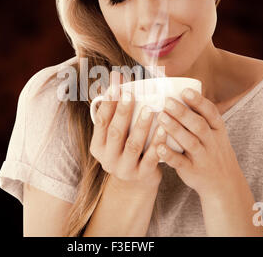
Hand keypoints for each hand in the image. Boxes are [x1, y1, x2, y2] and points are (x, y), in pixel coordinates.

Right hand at [89, 71, 164, 191]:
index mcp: (98, 146)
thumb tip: (114, 81)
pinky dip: (157, 143)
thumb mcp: (115, 136)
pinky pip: (151, 158)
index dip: (108, 103)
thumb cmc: (126, 149)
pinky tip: (164, 130)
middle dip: (123, 112)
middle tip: (131, 94)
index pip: (101, 121)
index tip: (115, 85)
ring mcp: (124, 169)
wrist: (136, 183)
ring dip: (141, 126)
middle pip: (115, 132)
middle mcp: (108, 159)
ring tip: (150, 109)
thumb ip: (114, 114)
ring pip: (132, 145)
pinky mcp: (142, 175)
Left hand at [155, 88, 246, 197]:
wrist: (224, 184)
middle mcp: (212, 143)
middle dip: (183, 112)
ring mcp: (203, 157)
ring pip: (190, 142)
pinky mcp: (193, 171)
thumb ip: (200, 118)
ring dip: (175, 129)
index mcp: (217, 130)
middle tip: (167, 101)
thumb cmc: (213, 152)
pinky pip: (181, 163)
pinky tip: (158, 146)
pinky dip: (169, 155)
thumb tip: (177, 94)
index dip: (198, 101)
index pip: (211, 113)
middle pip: (199, 125)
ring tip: (161, 117)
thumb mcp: (215, 134)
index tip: (185, 91)